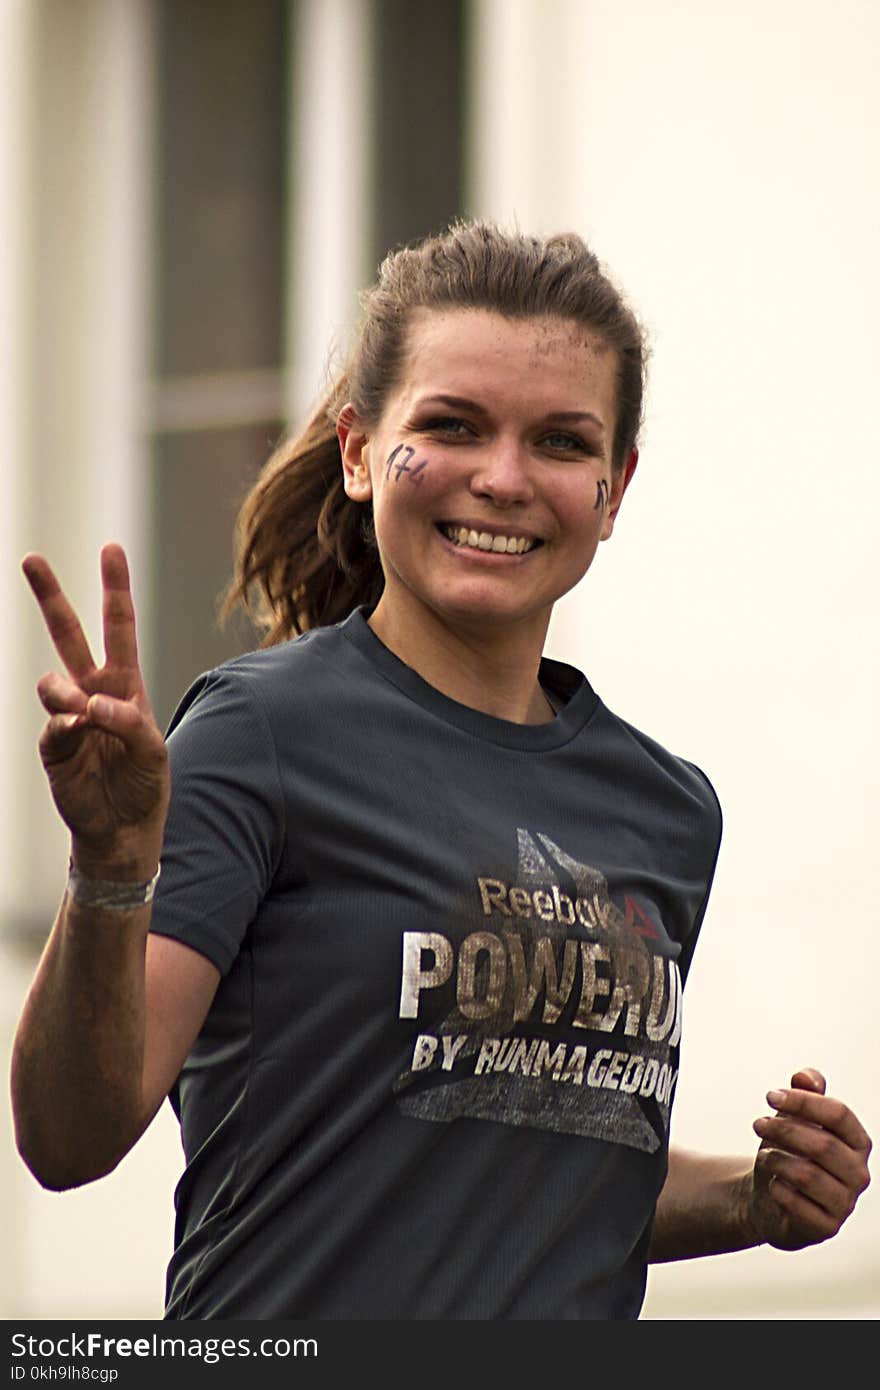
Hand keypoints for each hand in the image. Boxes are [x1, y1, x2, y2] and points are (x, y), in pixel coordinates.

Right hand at [23, 543, 169, 876]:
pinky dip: (68, 728)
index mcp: (125, 683)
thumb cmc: (144, 783)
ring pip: (53, 682)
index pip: (118, 626)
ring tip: (83, 713)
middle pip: (69, 635)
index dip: (115, 587)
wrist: (124, 828)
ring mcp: (70, 717)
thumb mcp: (150, 749)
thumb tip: (88, 705)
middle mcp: (94, 692)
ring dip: (66, 692)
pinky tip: (80, 735)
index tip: (110, 547)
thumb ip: (126, 721)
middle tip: (30, 558)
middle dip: (50, 597)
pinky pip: (53, 726)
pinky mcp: (53, 746)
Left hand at [746, 1068, 871, 1250]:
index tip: (769, 1096)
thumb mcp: (793, 1117)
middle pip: (823, 1144)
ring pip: (809, 1175)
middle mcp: (859, 1174)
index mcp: (858, 1142)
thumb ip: (804, 1094)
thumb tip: (805, 1076)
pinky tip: (771, 1184)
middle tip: (757, 1123)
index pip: (839, 1114)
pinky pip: (799, 1207)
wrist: (769, 1196)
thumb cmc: (788, 1151)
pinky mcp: (827, 1228)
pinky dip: (778, 1190)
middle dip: (784, 1129)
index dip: (803, 1101)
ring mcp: (845, 1203)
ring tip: (763, 1155)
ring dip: (777, 1160)